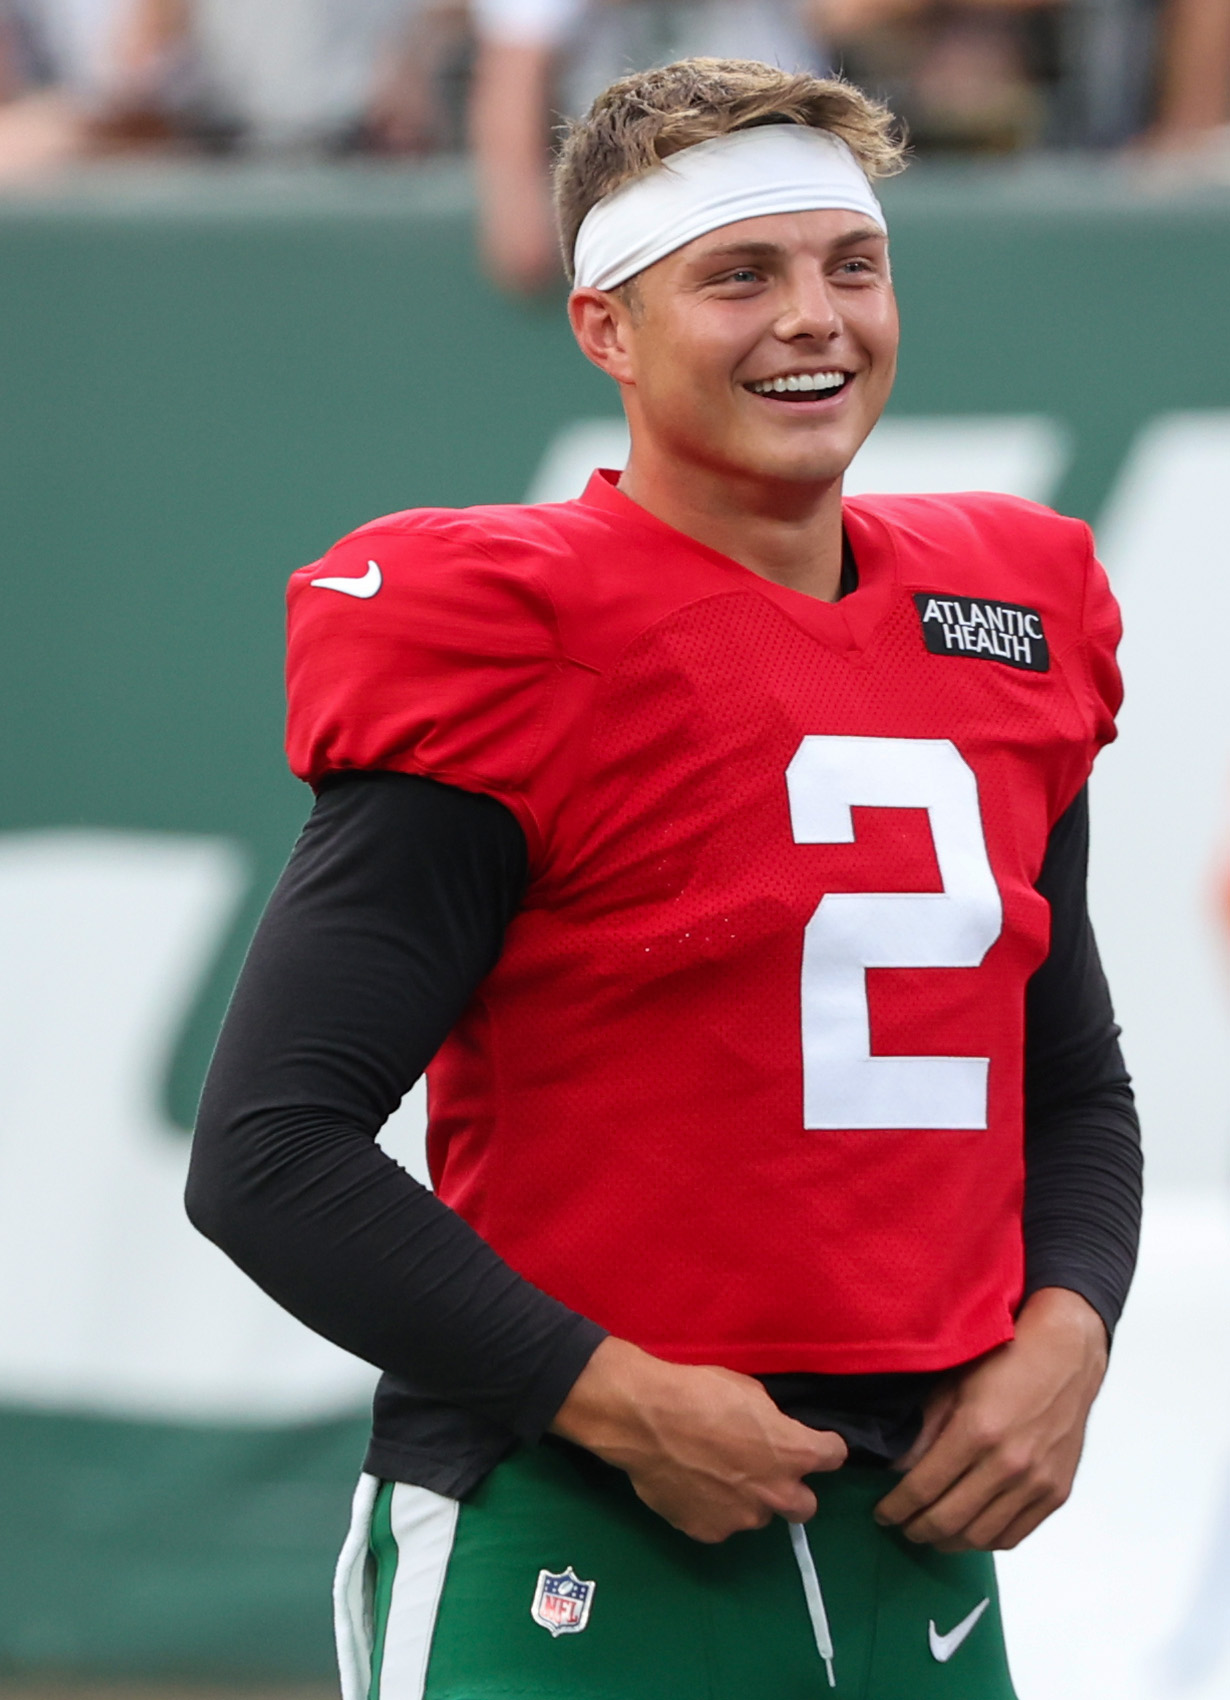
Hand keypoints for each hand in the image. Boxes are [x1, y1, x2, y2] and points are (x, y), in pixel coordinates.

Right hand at [551, 1336, 846, 1542]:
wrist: (644, 1419)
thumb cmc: (698, 1393)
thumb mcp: (748, 1392)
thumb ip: (771, 1423)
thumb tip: (771, 1434)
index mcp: (792, 1452)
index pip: (834, 1455)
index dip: (823, 1446)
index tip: (811, 1442)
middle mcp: (775, 1492)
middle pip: (805, 1506)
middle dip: (791, 1488)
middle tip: (766, 1469)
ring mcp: (741, 1518)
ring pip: (756, 1514)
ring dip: (747, 1498)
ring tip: (714, 1473)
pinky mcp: (708, 1532)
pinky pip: (720, 1522)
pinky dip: (713, 1508)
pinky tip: (691, 1484)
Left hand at [874, 1288, 1108, 1551]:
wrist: (1066, 1357)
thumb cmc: (1005, 1361)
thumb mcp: (953, 1384)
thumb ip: (924, 1430)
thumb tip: (896, 1468)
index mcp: (976, 1432)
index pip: (923, 1488)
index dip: (896, 1508)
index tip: (882, 1513)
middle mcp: (1008, 1464)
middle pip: (949, 1520)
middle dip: (916, 1529)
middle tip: (902, 1525)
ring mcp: (1036, 1483)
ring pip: (980, 1537)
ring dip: (948, 1542)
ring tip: (931, 1532)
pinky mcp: (1056, 1493)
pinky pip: (1014, 1536)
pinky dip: (985, 1541)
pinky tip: (968, 1530)